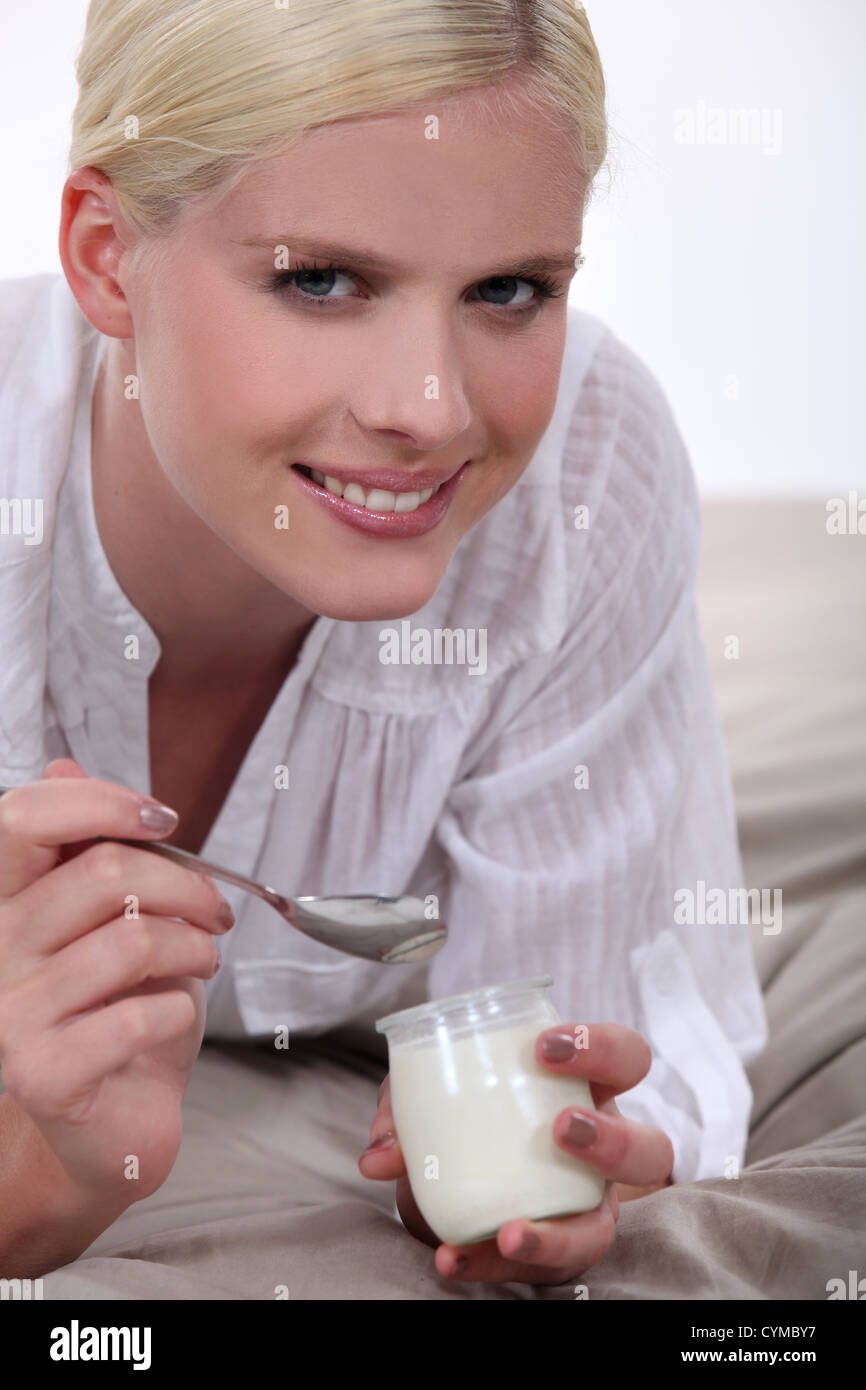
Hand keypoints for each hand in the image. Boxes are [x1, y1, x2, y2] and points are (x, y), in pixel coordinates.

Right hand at [0, 759, 235, 1208]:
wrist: (107, 1123)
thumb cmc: (115, 1010)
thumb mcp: (108, 919)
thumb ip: (86, 847)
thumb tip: (64, 766)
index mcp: (2, 901)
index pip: (22, 818)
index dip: (101, 801)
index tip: (165, 819)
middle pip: (103, 872)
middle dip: (185, 883)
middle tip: (214, 910)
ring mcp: (8, 1015)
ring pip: (132, 940)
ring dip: (195, 947)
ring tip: (204, 960)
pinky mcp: (40, 1073)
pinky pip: (138, 1013)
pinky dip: (182, 1010)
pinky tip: (176, 1016)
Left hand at [359, 1021, 673, 1285]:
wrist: (454, 1188)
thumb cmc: (464, 1122)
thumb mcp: (435, 1099)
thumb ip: (404, 1110)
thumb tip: (378, 1155)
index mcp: (584, 1092)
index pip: (625, 1057)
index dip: (601, 1048)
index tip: (544, 1047)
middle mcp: (601, 1154)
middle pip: (651, 1149)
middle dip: (613, 1140)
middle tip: (560, 1130)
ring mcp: (585, 1210)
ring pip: (604, 1230)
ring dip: (557, 1234)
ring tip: (509, 1233)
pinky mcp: (555, 1255)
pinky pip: (540, 1272)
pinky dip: (490, 1266)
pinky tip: (453, 1258)